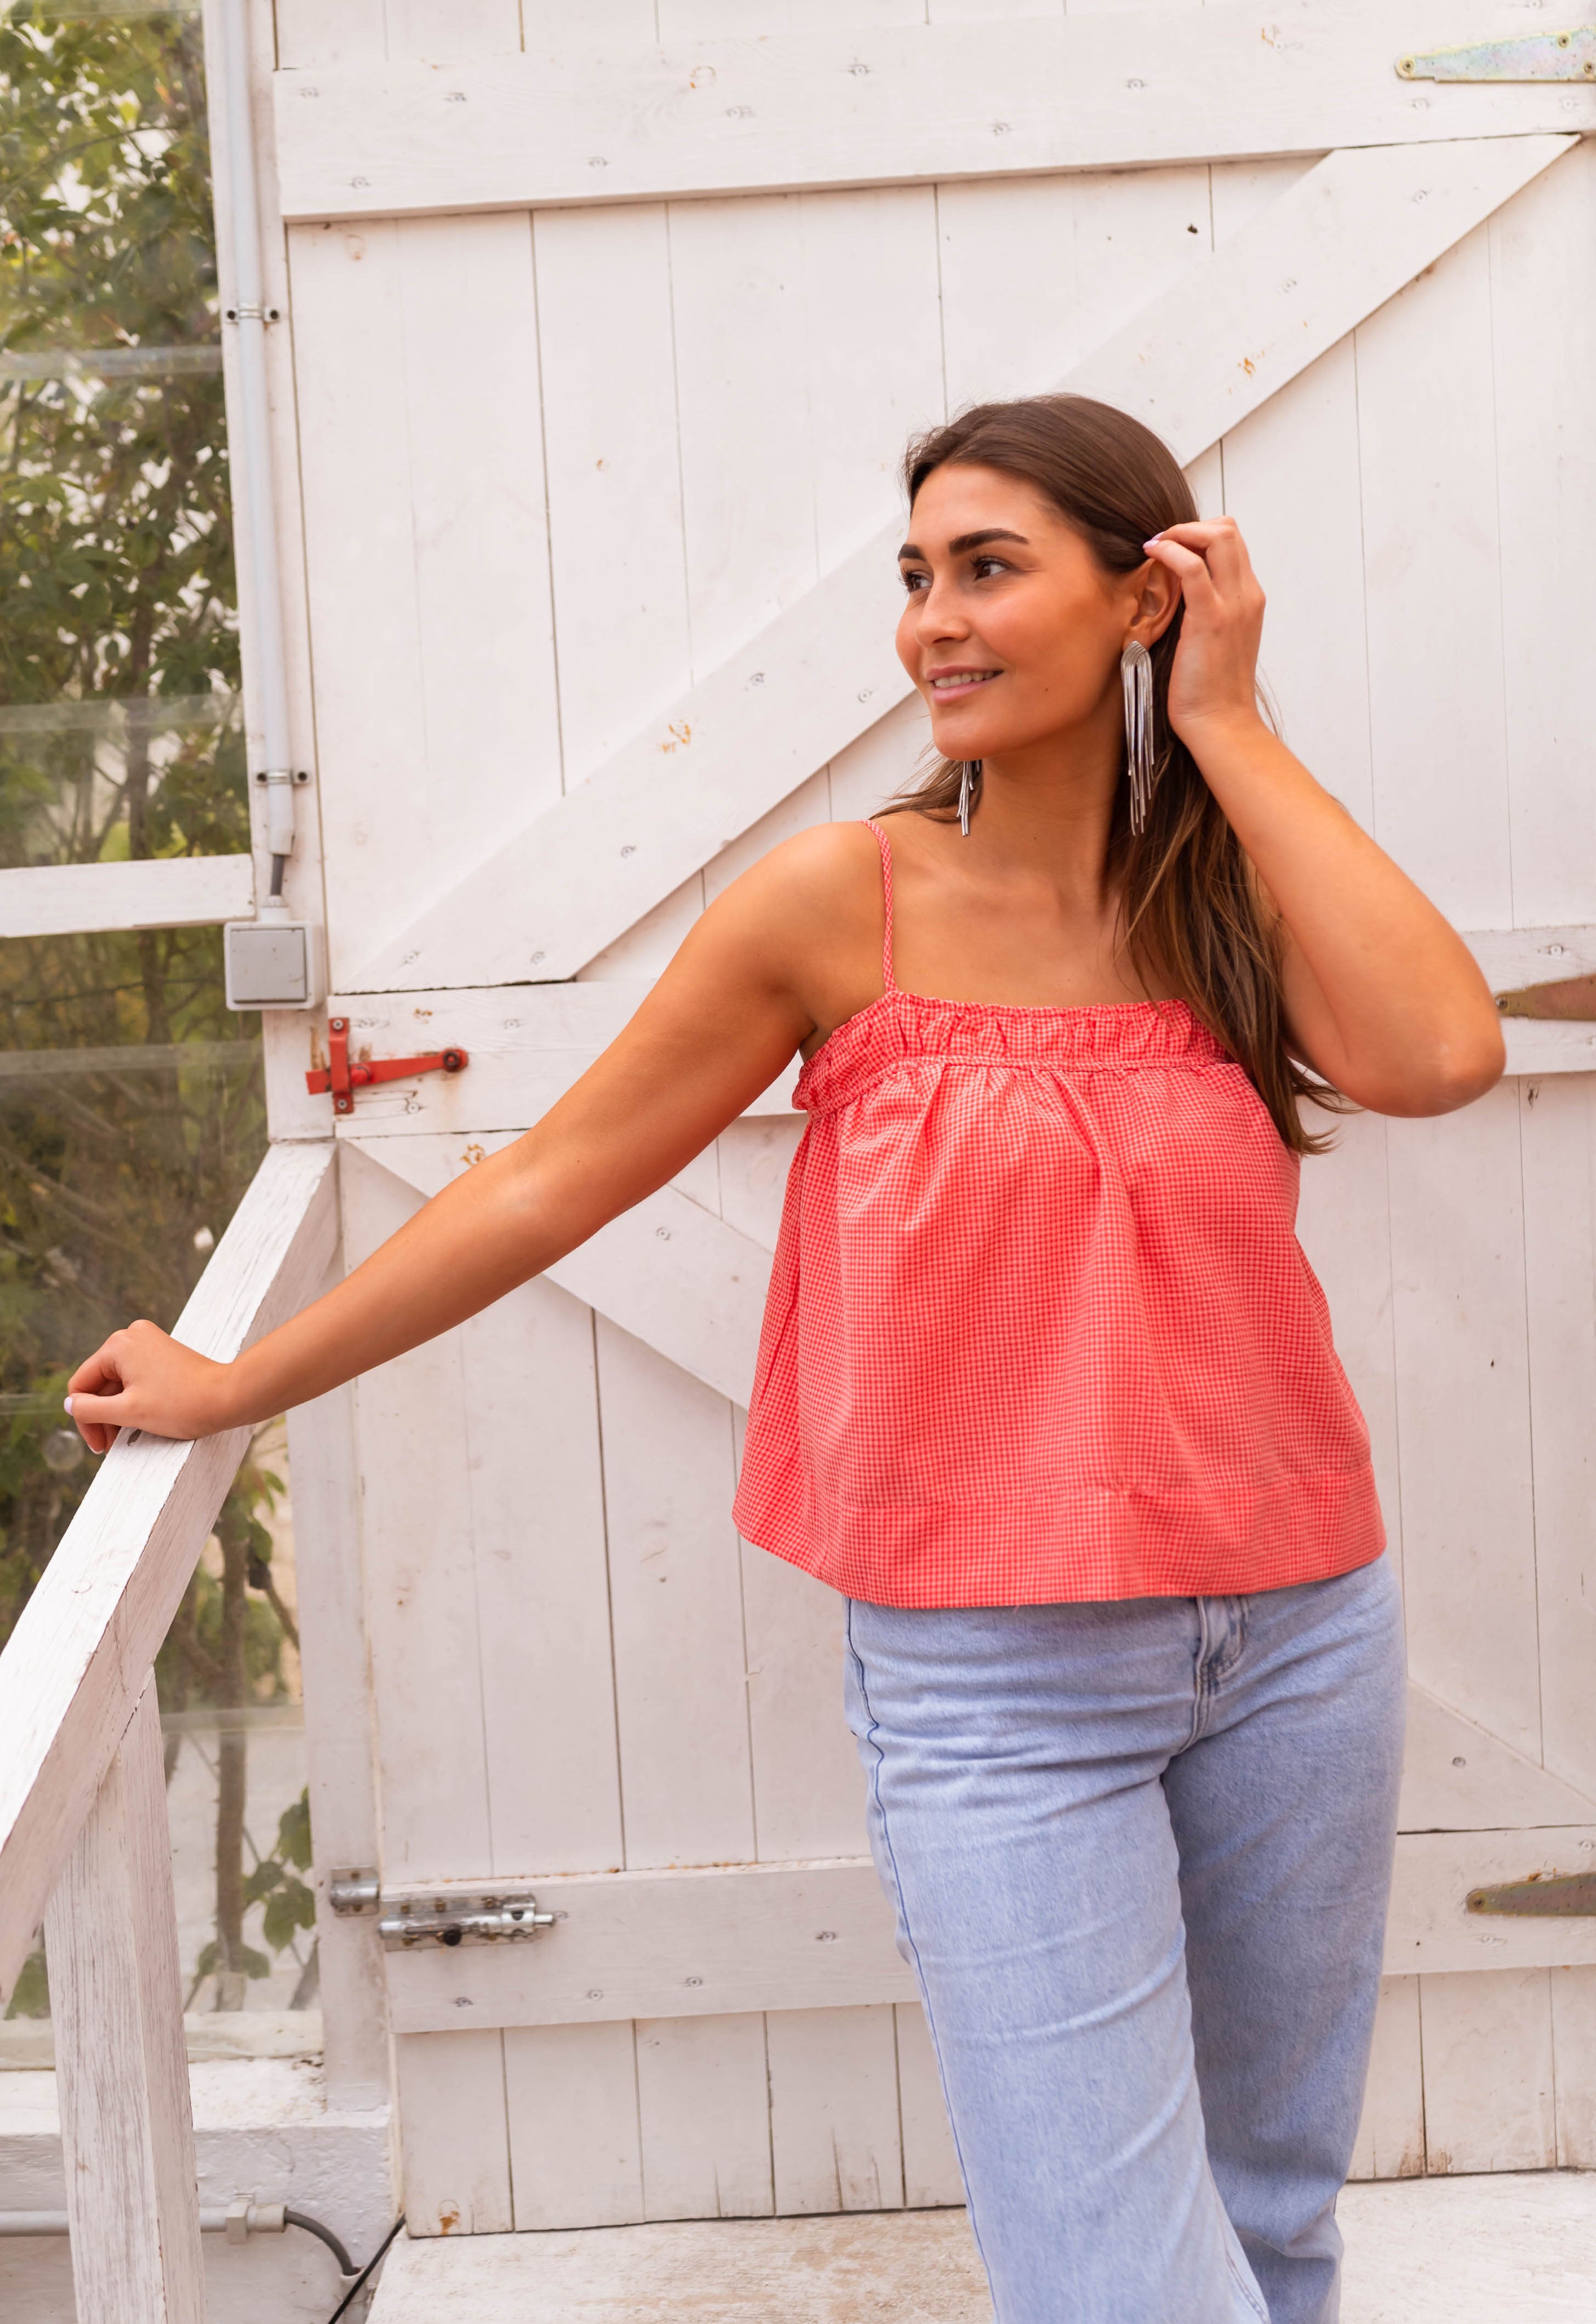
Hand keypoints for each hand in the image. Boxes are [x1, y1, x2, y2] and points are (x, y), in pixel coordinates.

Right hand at [66, 1320, 237, 1453]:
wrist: (230, 1397)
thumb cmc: (182, 1405)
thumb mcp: (128, 1412)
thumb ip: (90, 1409)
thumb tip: (69, 1404)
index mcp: (118, 1344)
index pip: (81, 1385)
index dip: (84, 1419)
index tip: (98, 1447)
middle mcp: (131, 1336)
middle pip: (100, 1383)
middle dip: (102, 1416)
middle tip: (109, 1447)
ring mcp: (149, 1342)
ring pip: (118, 1382)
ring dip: (117, 1411)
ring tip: (124, 1439)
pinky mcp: (163, 1353)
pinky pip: (136, 1378)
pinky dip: (134, 1400)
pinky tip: (140, 1422)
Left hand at [1141, 517, 1266, 745]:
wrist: (1221, 724)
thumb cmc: (1210, 690)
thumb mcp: (1214, 641)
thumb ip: (1205, 612)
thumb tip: (1175, 594)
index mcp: (1249, 599)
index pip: (1232, 543)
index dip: (1200, 534)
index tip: (1171, 547)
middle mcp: (1247, 596)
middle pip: (1228, 529)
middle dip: (1190, 525)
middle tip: (1162, 541)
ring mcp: (1233, 605)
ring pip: (1218, 537)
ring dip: (1180, 531)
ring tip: (1155, 545)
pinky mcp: (1211, 619)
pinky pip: (1192, 567)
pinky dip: (1170, 551)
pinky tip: (1151, 555)